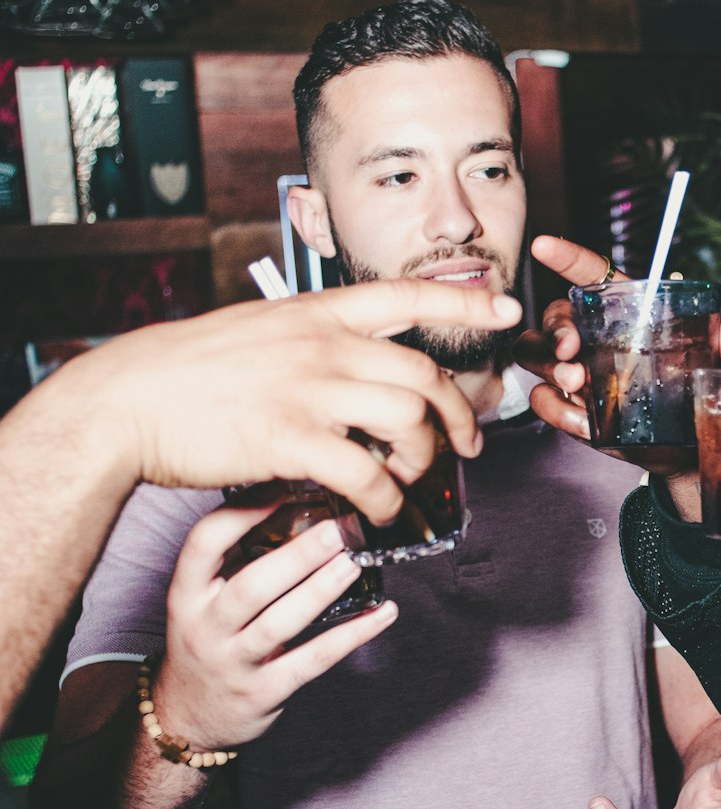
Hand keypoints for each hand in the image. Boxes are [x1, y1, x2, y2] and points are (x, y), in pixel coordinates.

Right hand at [79, 279, 521, 524]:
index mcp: (315, 314)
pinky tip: (376, 512)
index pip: (406, 297)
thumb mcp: (259, 331)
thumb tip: (351, 363)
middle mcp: (322, 345)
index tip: (503, 310)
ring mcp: (309, 390)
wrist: (129, 399)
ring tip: (410, 482)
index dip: (463, 304)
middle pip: (425, 376)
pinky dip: (384, 500)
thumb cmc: (187, 372)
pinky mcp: (290, 439)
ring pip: (409, 423)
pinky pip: (366, 474)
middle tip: (467, 444)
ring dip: (423, 461)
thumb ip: (311, 342)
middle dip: (459, 416)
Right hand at [154, 501, 395, 750]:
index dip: (241, 511)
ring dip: (322, 589)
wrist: (188, 716)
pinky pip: (313, 660)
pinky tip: (382, 612)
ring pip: (281, 623)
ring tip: (356, 561)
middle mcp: (204, 627)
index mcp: (186, 594)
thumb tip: (292, 502)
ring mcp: (234, 663)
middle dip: (297, 555)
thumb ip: (234, 559)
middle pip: (250, 585)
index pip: (204, 544)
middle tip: (338, 527)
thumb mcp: (201, 599)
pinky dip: (352, 635)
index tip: (283, 485)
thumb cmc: (207, 641)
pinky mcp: (265, 691)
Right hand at [517, 235, 720, 451]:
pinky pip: (543, 398)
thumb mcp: (714, 368)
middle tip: (572, 352)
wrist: (684, 450)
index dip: (567, 257)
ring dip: (548, 365)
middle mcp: (593, 335)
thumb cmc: (695, 395)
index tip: (543, 246)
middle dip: (556, 330)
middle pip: (556, 315)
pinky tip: (583, 423)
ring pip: (535, 352)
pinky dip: (557, 409)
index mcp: (625, 311)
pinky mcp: (568, 405)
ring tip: (577, 384)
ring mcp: (576, 369)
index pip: (591, 275)